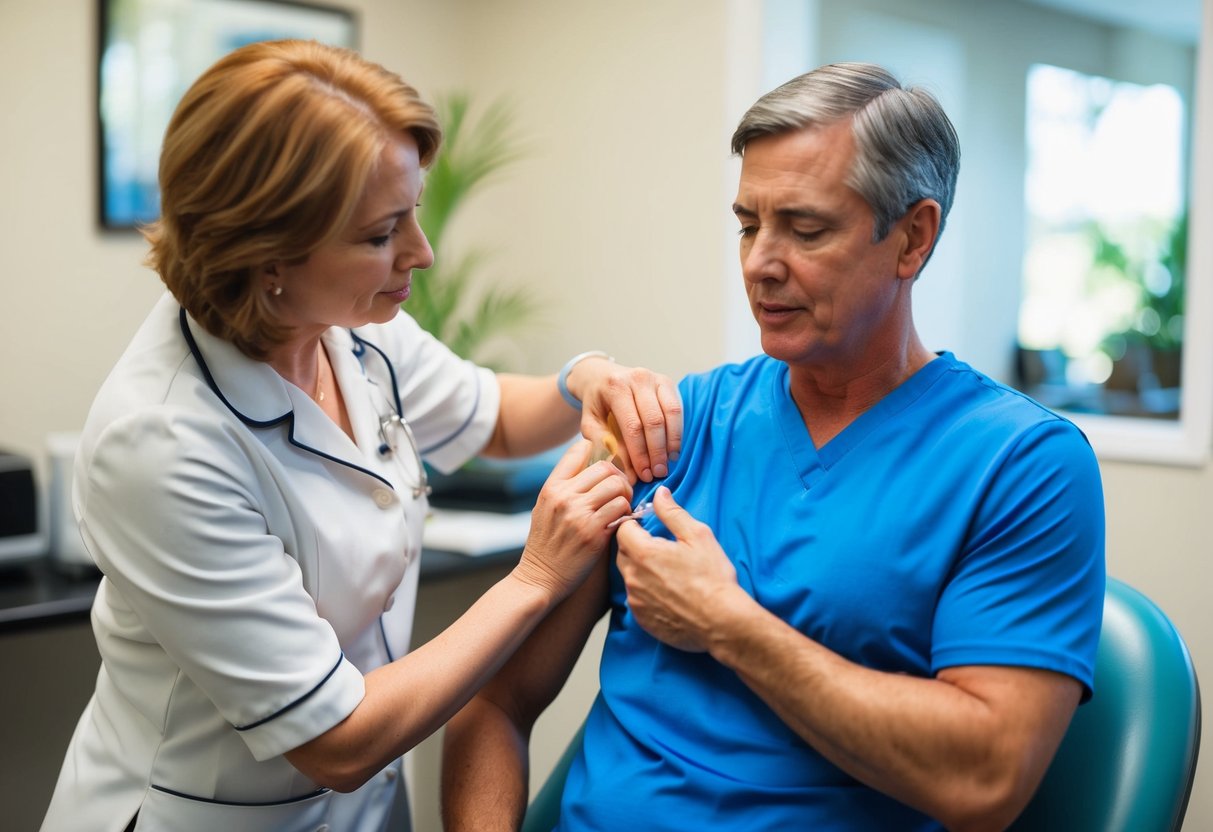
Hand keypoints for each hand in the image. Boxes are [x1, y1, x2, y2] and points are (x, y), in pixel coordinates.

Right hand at [514, 440, 632, 599]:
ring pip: (616, 486)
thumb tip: (591, 461)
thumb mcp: (544, 508)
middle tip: (620, 492)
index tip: (605, 469)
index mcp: (551, 487)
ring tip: (621, 507)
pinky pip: (621, 509)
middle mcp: (564, 497)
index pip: (579, 450)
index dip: (598, 453)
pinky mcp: (594, 533)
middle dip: (618, 478)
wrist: (539, 578)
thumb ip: (564, 486)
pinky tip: (620, 521)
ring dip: (625, 495)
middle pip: (605, 467)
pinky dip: (625, 513)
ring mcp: (578, 514)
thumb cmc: (546, 543)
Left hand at [566, 357, 681, 482]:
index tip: (644, 474)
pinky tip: (673, 449)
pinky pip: (678, 409)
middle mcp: (638, 378)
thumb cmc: (597, 404)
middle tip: (658, 473)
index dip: (640, 453)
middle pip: (654, 420)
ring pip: (671, 413)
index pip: (632, 426)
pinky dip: (677, 431)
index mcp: (616, 387)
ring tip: (667, 463)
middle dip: (657, 451)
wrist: (601, 376)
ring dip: (671, 442)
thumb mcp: (591, 424)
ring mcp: (655, 378)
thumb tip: (628, 473)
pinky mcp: (667, 382)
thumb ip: (606, 446)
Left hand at [615, 486, 743, 651]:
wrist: (722, 621)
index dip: (634, 524)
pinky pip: (636, 599)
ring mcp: (635, 600)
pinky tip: (667, 593)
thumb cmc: (713, 578)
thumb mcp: (697, 536)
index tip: (647, 526)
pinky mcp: (641, 619)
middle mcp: (633, 577)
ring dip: (640, 570)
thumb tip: (659, 493)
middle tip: (660, 548)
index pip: (622, 529)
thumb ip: (673, 512)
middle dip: (635, 546)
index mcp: (644, 553)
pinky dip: (645, 593)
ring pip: (628, 577)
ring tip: (666, 573)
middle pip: (622, 552)